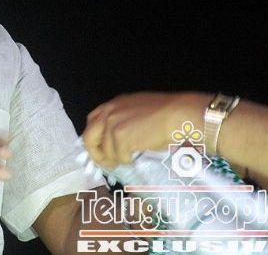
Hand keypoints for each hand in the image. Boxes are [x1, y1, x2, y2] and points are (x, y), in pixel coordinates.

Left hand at [82, 90, 207, 168]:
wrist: (178, 115)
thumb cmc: (166, 113)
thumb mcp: (138, 110)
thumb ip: (123, 119)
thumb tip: (116, 137)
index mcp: (113, 104)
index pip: (92, 121)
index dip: (94, 136)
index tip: (99, 147)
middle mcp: (108, 112)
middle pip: (89, 136)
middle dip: (95, 152)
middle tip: (106, 162)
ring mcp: (112, 125)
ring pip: (106, 151)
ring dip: (117, 159)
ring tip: (129, 159)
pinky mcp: (120, 139)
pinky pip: (119, 157)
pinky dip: (126, 161)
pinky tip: (136, 157)